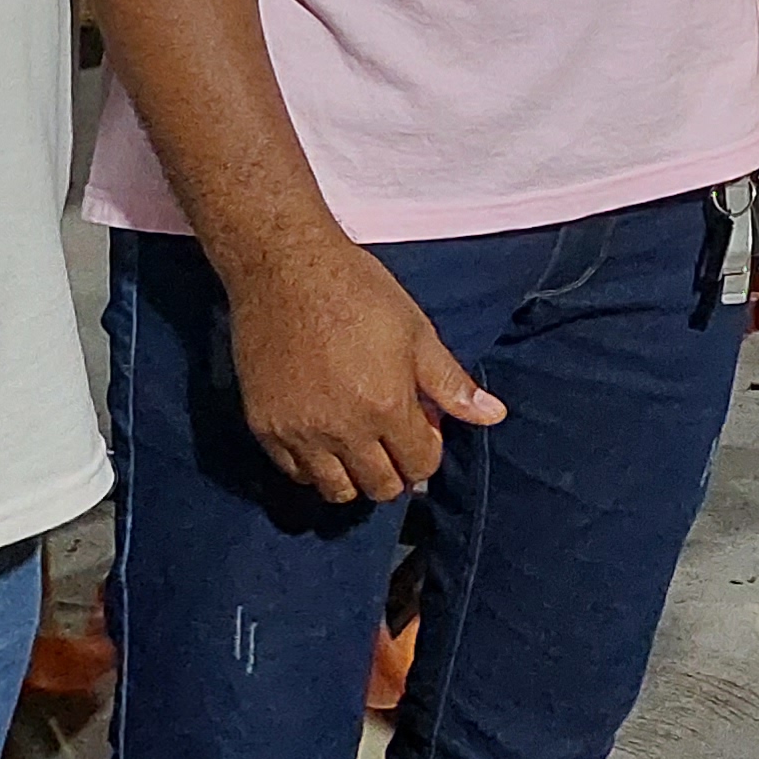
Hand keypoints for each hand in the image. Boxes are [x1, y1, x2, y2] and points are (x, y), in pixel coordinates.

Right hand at [222, 239, 506, 504]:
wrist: (285, 267)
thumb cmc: (357, 291)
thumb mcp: (416, 332)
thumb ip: (451, 384)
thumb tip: (494, 415)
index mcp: (387, 406)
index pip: (420, 465)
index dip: (428, 449)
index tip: (421, 423)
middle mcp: (343, 430)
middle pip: (380, 487)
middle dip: (397, 470)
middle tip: (392, 436)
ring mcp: (300, 432)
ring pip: (336, 491)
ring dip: (356, 476)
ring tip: (359, 442)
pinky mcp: (264, 426)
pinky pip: (295, 473)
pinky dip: (315, 467)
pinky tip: (324, 437)